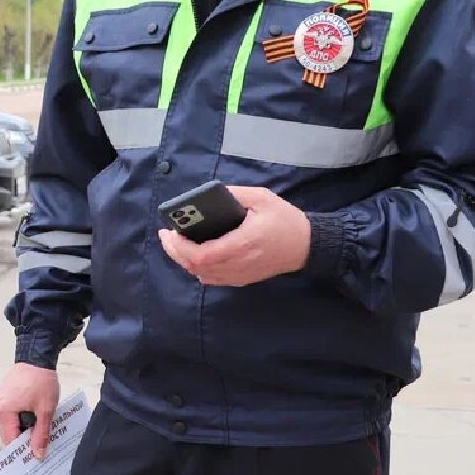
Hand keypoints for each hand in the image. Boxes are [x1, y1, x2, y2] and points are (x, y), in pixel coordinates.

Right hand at [0, 363, 60, 459]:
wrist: (37, 357)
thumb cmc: (41, 380)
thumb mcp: (45, 410)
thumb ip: (41, 434)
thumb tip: (38, 454)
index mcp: (3, 411)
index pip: (10, 440)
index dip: (23, 450)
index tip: (36, 456)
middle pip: (9, 433)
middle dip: (24, 439)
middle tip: (41, 444)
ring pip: (10, 425)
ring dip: (24, 428)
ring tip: (40, 428)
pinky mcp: (4, 397)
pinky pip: (11, 415)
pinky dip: (21, 419)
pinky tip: (35, 417)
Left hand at [158, 186, 309, 287]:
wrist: (307, 245)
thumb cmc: (285, 219)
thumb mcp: (261, 198)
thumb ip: (233, 195)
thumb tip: (206, 195)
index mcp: (243, 243)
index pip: (202, 255)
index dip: (180, 247)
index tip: (170, 231)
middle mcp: (239, 263)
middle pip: (197, 268)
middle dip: (175, 252)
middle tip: (166, 236)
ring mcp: (241, 275)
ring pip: (203, 275)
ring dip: (185, 261)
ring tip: (176, 243)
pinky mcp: (243, 279)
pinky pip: (213, 279)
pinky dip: (198, 269)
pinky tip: (193, 255)